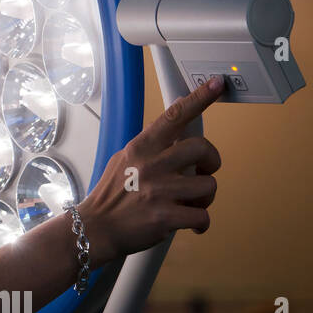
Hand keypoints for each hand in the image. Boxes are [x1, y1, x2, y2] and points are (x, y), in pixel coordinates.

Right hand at [77, 74, 224, 267]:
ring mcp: (159, 191)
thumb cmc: (111, 196)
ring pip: (209, 185)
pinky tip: (191, 225)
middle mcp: (151, 165)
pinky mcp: (166, 217)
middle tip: (204, 171)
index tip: (217, 84)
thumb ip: (149, 145)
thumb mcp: (123, 160)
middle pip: (202, 147)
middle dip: (212, 161)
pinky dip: (201, 223)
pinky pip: (202, 217)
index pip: (174, 116)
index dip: (199, 98)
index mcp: (141, 148)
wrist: (95, 229)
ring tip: (189, 203)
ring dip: (205, 198)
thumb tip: (173, 125)